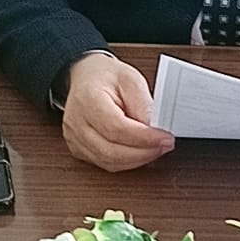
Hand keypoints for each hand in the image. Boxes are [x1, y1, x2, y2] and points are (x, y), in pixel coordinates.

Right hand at [62, 53, 175, 172]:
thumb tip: (154, 129)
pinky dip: (126, 163)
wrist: (86, 77)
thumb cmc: (106, 76)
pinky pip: (104, 164)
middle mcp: (77, 122)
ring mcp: (74, 138)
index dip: (143, 138)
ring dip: (137, 160)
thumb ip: (143, 104)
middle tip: (164, 146)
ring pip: (108, 162)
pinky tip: (139, 153)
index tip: (164, 138)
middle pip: (111, 151)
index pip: (116, 128)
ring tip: (155, 149)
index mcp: (88, 99)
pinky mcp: (78, 149)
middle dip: (143, 153)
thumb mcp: (131, 79)